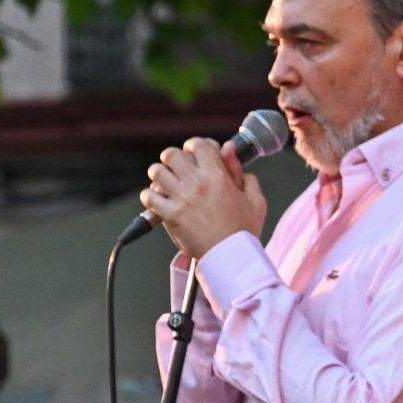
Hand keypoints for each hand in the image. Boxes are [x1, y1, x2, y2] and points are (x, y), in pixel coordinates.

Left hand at [140, 138, 269, 263]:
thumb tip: (228, 150)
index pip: (198, 144)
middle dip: (175, 157)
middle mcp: (197, 184)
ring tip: (168, 182)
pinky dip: (151, 196)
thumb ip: (241, 171)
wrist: (231, 258)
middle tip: (180, 168)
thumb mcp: (254, 198)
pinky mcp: (169, 216)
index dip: (197, 145)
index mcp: (218, 176)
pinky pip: (148, 196)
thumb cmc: (244, 230)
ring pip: (156, 171)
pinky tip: (160, 201)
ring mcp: (181, 199)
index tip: (198, 153)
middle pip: (172, 154)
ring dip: (160, 174)